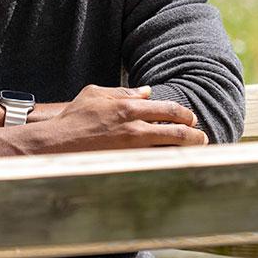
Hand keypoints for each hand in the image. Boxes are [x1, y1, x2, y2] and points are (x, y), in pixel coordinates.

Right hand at [30, 85, 207, 152]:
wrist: (56, 144)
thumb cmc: (73, 118)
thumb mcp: (94, 94)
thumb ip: (122, 92)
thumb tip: (148, 92)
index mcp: (128, 107)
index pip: (169, 109)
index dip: (185, 115)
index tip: (191, 119)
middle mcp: (134, 127)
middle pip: (178, 131)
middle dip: (195, 135)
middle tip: (201, 137)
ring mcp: (132, 149)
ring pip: (172, 150)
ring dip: (188, 151)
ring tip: (196, 151)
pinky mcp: (127, 164)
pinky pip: (157, 164)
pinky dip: (170, 163)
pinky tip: (177, 165)